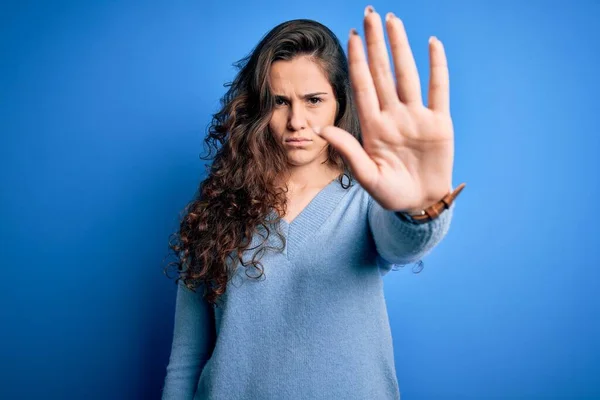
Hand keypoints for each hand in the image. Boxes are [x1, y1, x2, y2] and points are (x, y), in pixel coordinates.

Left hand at [316, 6, 454, 212]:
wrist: (419, 204)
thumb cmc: (390, 193)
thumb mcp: (367, 176)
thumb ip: (347, 151)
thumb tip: (320, 130)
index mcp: (373, 127)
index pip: (363, 86)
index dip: (357, 61)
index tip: (350, 36)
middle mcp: (393, 116)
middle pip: (383, 72)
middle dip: (375, 44)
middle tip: (369, 14)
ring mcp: (416, 117)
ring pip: (407, 74)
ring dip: (400, 47)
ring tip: (392, 20)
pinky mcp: (439, 123)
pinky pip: (438, 89)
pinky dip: (437, 66)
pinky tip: (432, 43)